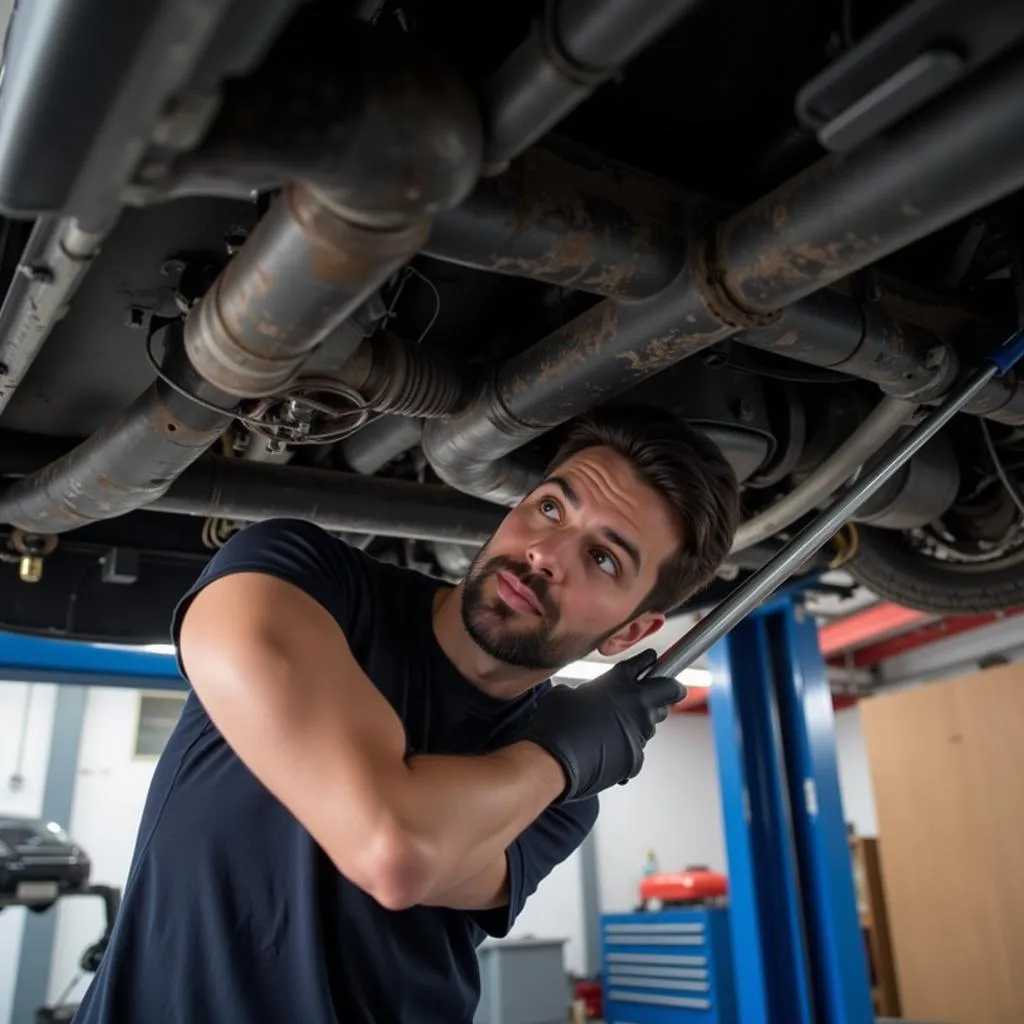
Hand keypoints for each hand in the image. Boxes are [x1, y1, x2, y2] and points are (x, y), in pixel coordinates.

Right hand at [516, 649, 684, 802]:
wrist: (554, 760)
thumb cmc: (555, 724)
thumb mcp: (566, 694)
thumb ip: (584, 691)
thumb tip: (580, 698)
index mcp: (619, 682)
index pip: (645, 664)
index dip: (648, 661)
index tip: (651, 661)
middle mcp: (636, 704)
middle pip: (669, 692)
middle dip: (667, 691)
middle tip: (658, 693)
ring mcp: (639, 732)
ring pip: (652, 723)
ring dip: (640, 722)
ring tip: (617, 728)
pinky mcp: (636, 757)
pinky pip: (637, 749)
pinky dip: (626, 749)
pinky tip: (606, 751)